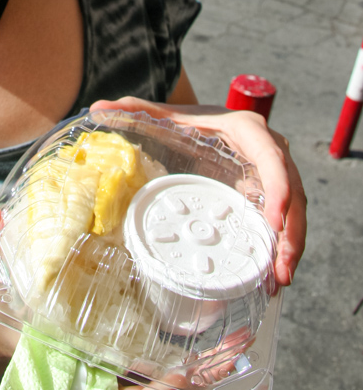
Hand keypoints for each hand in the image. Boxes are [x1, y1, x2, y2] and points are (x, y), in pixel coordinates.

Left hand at [90, 97, 306, 285]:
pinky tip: (272, 276)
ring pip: (293, 209)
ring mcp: (272, 174)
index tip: (273, 219)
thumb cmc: (183, 123)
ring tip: (278, 280)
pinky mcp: (269, 194)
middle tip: (279, 268)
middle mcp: (268, 150)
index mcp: (246, 130)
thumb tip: (97, 109)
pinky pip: (283, 219)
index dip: (277, 187)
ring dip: (291, 244)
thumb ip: (134, 110)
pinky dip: (281, 246)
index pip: (271, 156)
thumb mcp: (163, 118)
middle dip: (291, 229)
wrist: (199, 124)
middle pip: (291, 190)